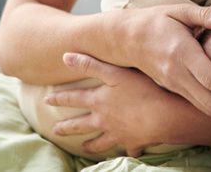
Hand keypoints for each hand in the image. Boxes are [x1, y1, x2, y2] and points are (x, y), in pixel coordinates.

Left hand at [46, 53, 177, 156]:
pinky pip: (128, 150)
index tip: (46, 100)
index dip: (58, 98)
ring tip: (84, 148)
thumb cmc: (141, 90)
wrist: (164, 116)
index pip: (72, 99)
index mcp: (97, 101)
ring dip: (90, 145)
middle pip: (80, 125)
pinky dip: (126, 152)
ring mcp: (117, 134)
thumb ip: (90, 64)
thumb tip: (65, 56)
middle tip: (56, 130)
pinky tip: (126, 153)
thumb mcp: (114, 72)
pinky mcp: (133, 142)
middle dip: (67, 127)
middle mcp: (103, 120)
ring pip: (99, 142)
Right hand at [125, 0, 210, 123]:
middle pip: (209, 102)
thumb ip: (205, 14)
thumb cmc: (156, 21)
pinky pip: (198, 103)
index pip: (209, 79)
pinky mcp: (174, 89)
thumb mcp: (179, 11)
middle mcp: (177, 74)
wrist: (126, 38)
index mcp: (181, 53)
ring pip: (204, 107)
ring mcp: (174, 84)